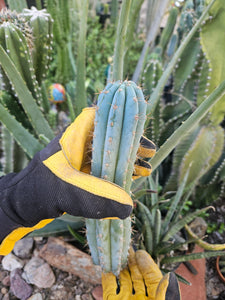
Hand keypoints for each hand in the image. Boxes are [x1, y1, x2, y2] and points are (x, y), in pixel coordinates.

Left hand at [0, 107, 155, 254]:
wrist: (24, 203)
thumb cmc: (41, 191)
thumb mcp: (70, 193)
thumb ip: (98, 199)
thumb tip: (129, 207)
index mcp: (73, 139)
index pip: (98, 118)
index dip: (119, 121)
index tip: (138, 131)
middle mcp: (78, 145)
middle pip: (108, 135)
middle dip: (129, 143)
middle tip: (149, 152)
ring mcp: (80, 159)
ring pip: (108, 152)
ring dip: (126, 158)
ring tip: (145, 168)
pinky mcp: (82, 172)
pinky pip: (104, 167)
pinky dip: (118, 171)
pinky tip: (131, 178)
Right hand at [102, 248, 180, 299]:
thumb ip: (163, 292)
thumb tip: (166, 276)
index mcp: (156, 297)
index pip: (151, 276)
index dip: (145, 263)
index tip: (139, 251)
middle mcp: (141, 298)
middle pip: (136, 274)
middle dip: (131, 259)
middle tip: (125, 246)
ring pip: (122, 279)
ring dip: (118, 265)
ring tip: (115, 251)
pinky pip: (109, 289)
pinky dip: (106, 277)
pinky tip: (106, 266)